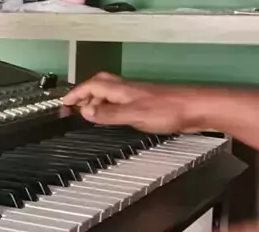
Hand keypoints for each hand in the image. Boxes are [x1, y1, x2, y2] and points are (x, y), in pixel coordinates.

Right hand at [62, 72, 205, 133]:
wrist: (196, 109)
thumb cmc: (168, 110)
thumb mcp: (133, 114)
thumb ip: (108, 114)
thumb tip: (85, 111)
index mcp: (121, 90)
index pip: (92, 86)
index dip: (76, 93)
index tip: (64, 103)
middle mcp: (127, 90)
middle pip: (99, 85)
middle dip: (84, 94)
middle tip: (74, 107)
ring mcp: (136, 96)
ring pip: (109, 93)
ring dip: (96, 100)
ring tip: (87, 114)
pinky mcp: (145, 104)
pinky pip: (119, 102)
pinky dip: (108, 107)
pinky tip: (111, 117)